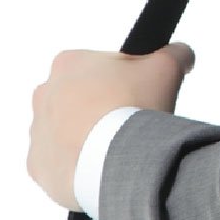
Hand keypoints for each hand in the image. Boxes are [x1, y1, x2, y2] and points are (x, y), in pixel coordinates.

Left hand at [26, 42, 195, 212]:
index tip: (142, 95)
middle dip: (105, 108)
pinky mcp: (38, 165)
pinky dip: (79, 165)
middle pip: (82, 99)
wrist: (116, 161)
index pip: (100, 67)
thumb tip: (181, 53)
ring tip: (119, 149)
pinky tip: (102, 167)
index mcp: (68, 63)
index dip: (127, 80)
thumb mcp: (166, 68)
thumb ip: (175, 53)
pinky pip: (60, 162)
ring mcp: (37, 131)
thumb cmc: (133, 109)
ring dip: (90, 137)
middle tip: (132, 122)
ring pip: (68, 131)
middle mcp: (45, 93)